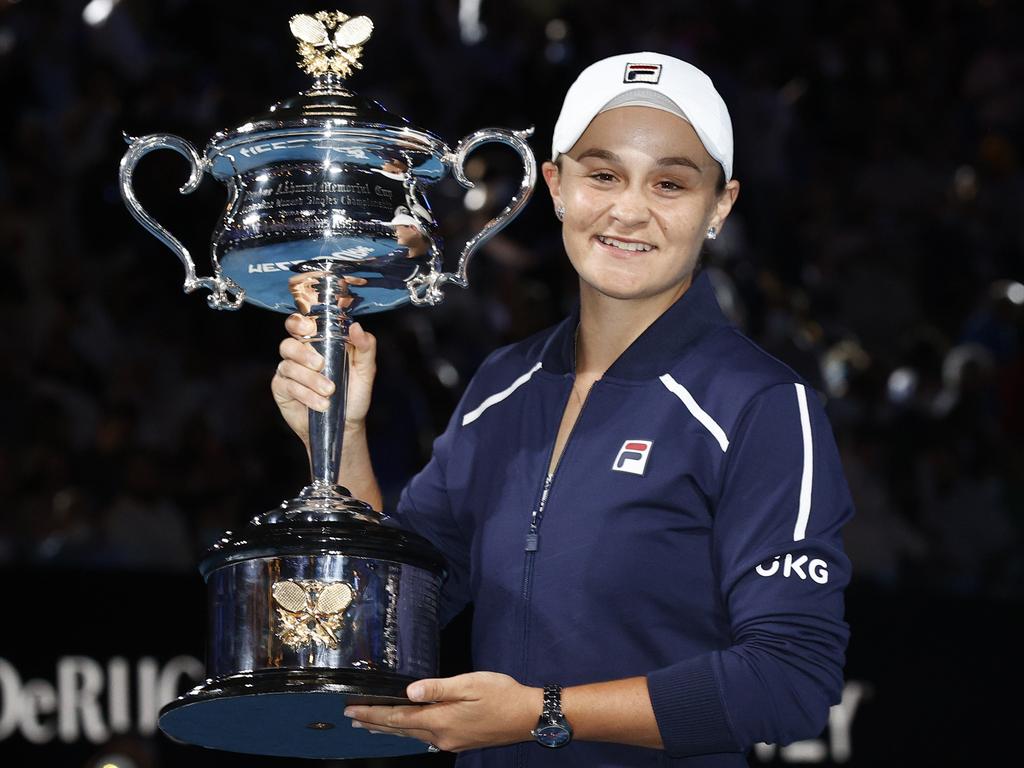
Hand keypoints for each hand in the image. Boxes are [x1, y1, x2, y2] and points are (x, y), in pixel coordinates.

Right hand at [271, 315, 376, 447]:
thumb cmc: (354, 395)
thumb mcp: (366, 371)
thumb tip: (356, 327)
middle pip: (288, 343)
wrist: (346, 425)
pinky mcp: (282, 389)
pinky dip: (305, 394)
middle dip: (302, 352)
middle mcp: (300, 355)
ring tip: (329, 391)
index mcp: (319, 343)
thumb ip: (365, 347)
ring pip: (289, 366)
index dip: (299, 322)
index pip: (301, 324)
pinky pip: (287, 385)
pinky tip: (320, 404)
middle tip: (320, 364)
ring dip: (310, 379)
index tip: (309, 327)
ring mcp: (289, 371)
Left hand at [344, 672, 542, 752]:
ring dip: (389, 730)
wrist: (528, 717)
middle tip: (352, 717)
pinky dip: (408, 733)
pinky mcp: (459, 742)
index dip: (373, 713)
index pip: (398, 717)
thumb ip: (437, 688)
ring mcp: (451, 742)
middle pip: (401, 730)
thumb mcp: (470, 684)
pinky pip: (425, 739)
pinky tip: (407, 731)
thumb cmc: (502, 695)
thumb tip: (408, 691)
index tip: (352, 709)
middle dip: (375, 723)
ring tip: (370, 726)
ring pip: (412, 736)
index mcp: (441, 720)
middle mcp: (442, 736)